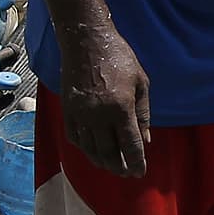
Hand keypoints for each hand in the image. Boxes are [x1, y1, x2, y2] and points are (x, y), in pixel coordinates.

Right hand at [60, 34, 152, 178]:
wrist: (86, 41)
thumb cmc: (119, 57)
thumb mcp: (141, 83)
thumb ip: (143, 114)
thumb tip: (146, 139)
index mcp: (121, 108)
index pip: (130, 145)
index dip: (136, 162)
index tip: (140, 172)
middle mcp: (98, 115)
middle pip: (108, 152)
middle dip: (119, 167)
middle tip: (126, 173)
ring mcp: (80, 114)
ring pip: (90, 149)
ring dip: (102, 161)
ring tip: (111, 166)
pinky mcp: (67, 110)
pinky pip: (75, 137)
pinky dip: (84, 149)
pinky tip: (93, 152)